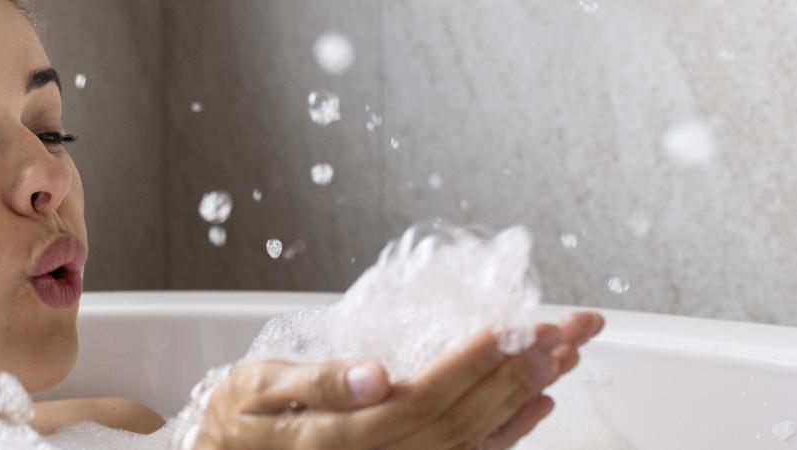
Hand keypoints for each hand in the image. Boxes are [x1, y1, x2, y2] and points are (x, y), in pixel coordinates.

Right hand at [191, 311, 606, 449]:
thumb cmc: (232, 422)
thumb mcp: (253, 390)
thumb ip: (315, 383)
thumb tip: (374, 374)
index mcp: (337, 438)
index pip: (423, 399)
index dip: (474, 365)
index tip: (515, 328)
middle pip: (461, 421)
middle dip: (517, 374)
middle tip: (565, 333)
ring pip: (472, 443)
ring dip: (523, 399)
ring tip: (565, 358)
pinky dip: (507, 435)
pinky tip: (537, 406)